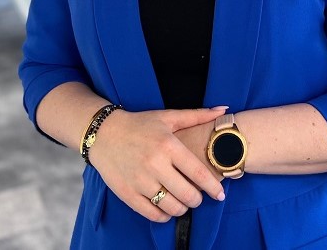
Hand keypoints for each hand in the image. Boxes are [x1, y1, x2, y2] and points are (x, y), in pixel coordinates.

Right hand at [88, 106, 226, 222]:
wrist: (103, 134)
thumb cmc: (139, 124)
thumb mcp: (168, 117)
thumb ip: (197, 115)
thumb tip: (223, 110)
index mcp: (168, 146)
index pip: (198, 173)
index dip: (213, 187)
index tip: (220, 194)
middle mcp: (155, 165)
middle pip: (188, 194)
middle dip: (197, 199)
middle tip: (198, 197)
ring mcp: (140, 181)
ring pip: (172, 207)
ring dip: (182, 208)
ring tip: (183, 202)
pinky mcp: (128, 193)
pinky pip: (152, 214)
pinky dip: (164, 215)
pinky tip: (167, 208)